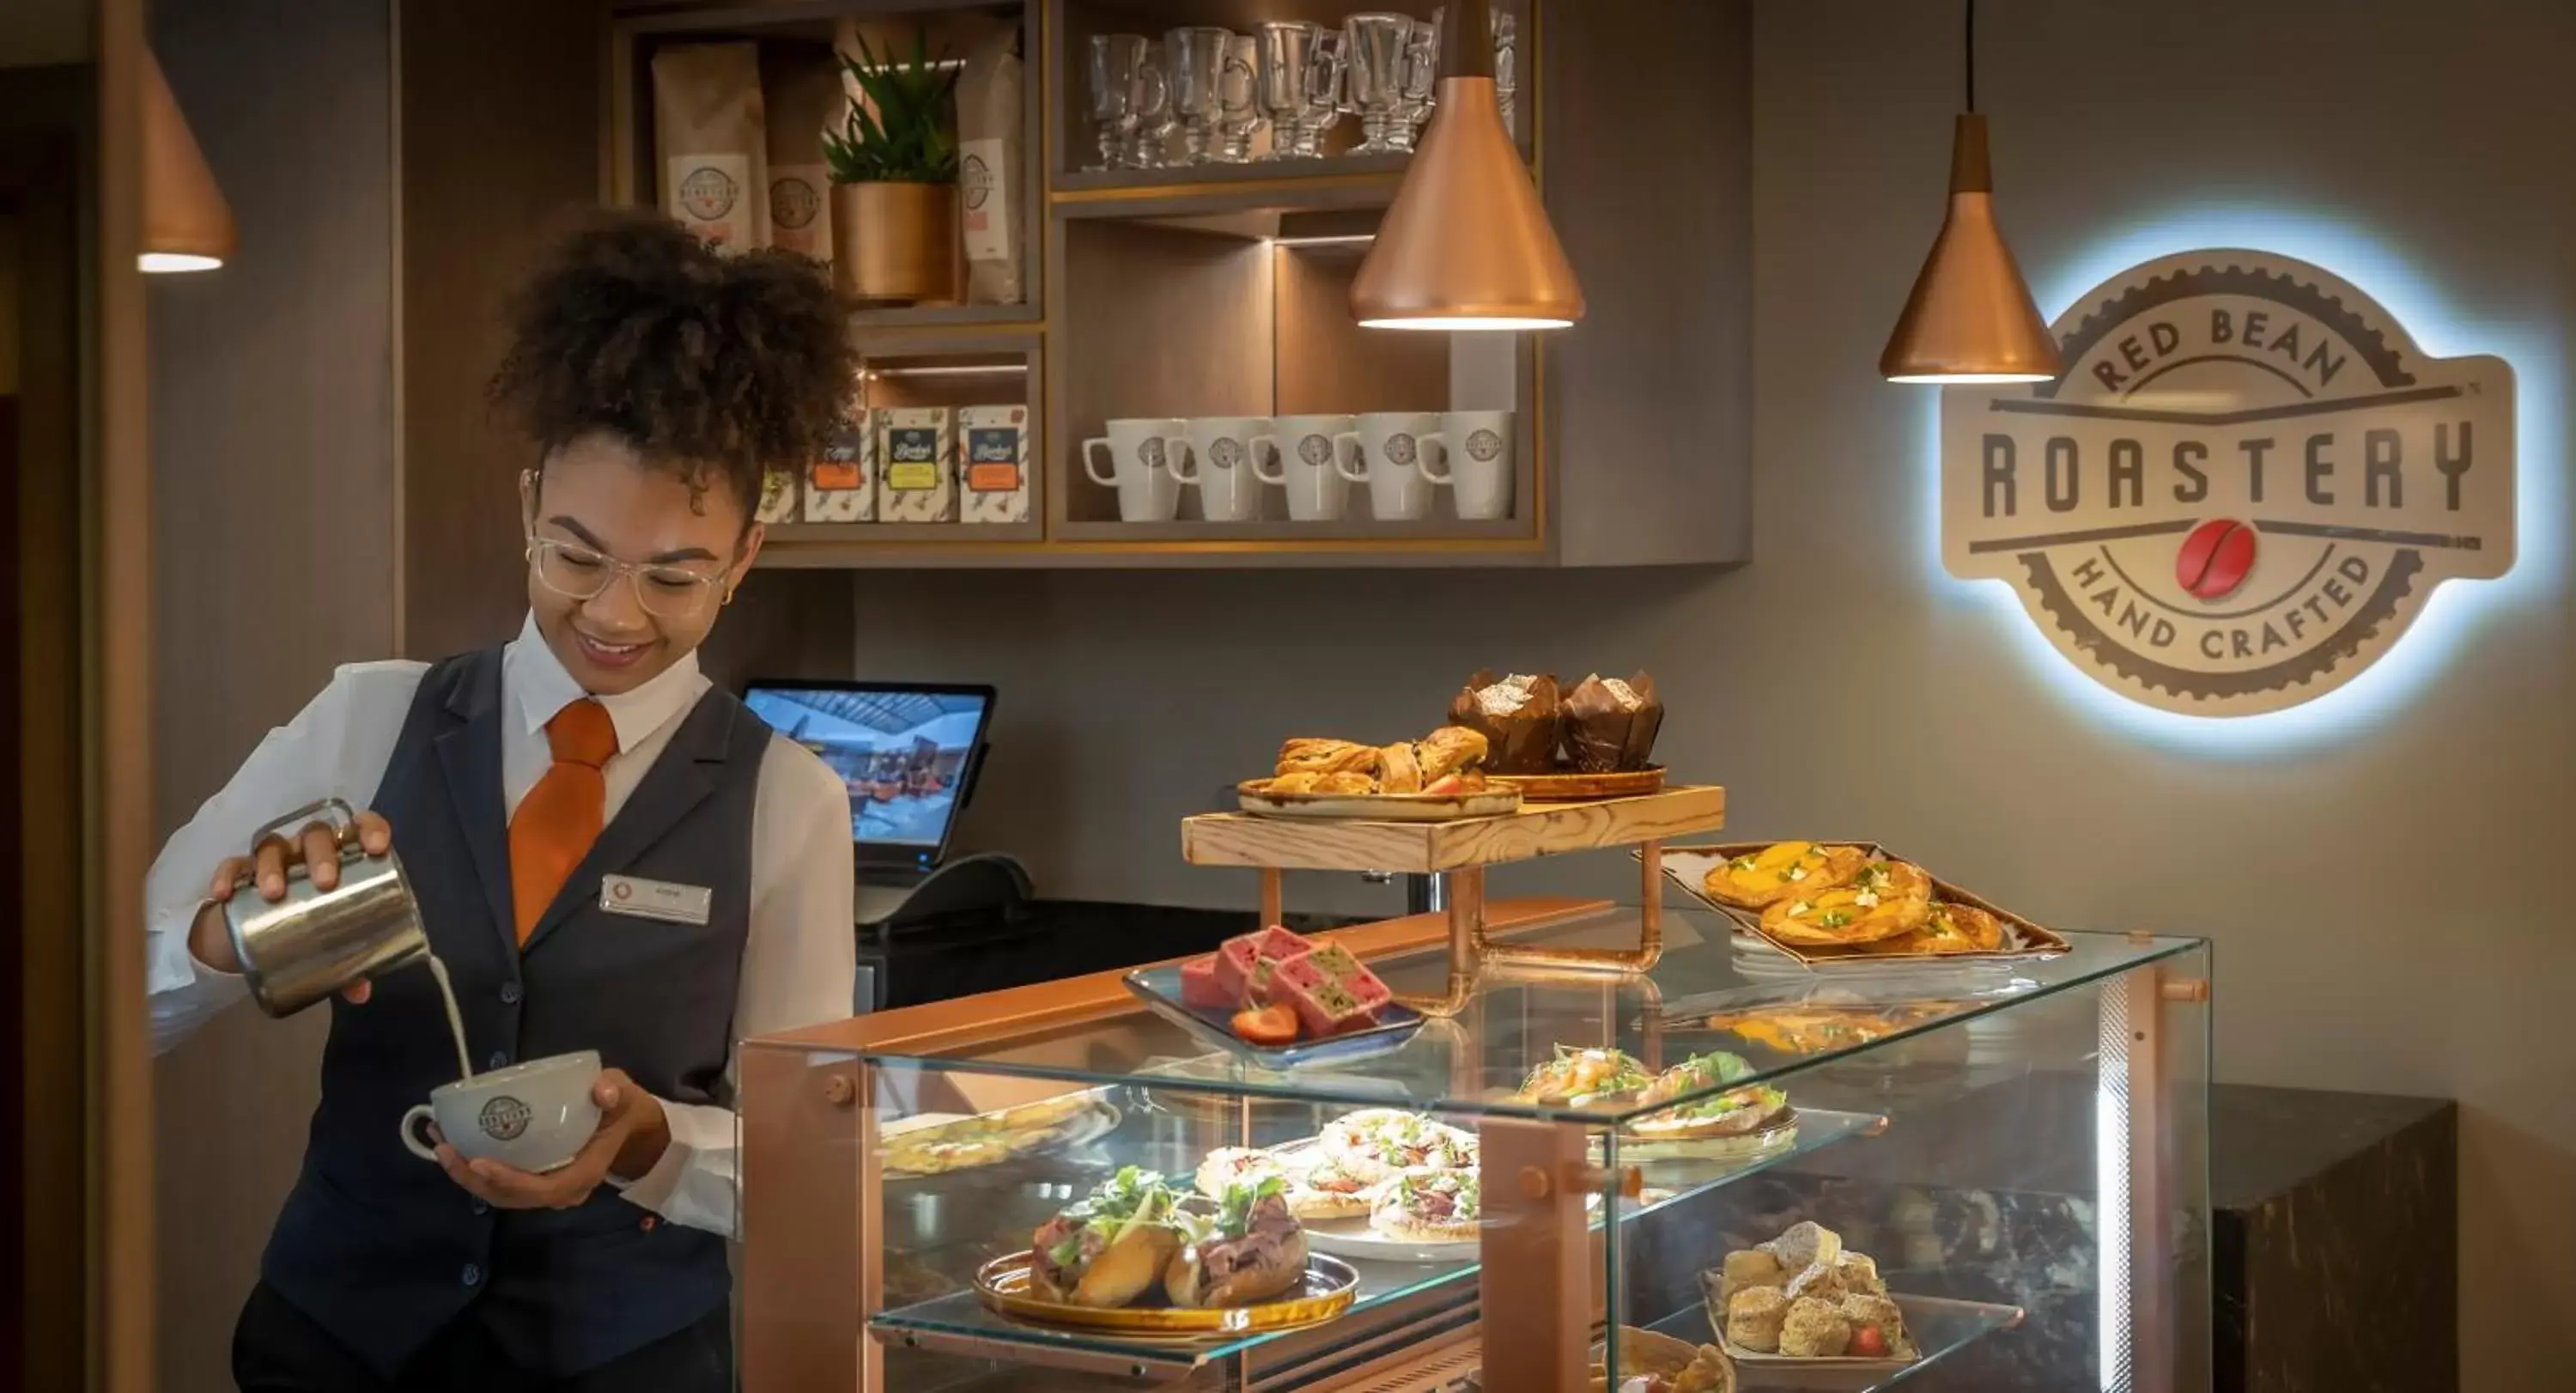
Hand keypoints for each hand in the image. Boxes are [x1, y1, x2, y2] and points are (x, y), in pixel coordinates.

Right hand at [186, 810, 392, 1001]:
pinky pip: (231, 866)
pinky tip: (224, 895)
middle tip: (326, 883)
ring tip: (274, 894)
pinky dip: (227, 876)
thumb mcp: (330, 945)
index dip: (370, 829)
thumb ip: (349, 965)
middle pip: (315, 836)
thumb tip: (361, 994)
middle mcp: (306, 851)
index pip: (358, 828)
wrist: (255, 934)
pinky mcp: (239, 875)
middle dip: (322, 855)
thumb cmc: (308, 925)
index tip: (377, 848)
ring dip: (273, 866)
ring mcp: (272, 860)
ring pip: (272, 846)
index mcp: (340, 858)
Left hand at [433, 1068, 671, 1210]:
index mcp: (584, 1173)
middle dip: (474, 1180)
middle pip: (512, 1197)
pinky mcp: (533, 1179)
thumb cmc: (622, 1110)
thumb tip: (601, 1092)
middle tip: (445, 1149)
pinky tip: (454, 1146)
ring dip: (467, 1177)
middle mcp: (562, 1190)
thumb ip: (614, 1091)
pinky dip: (474, 1171)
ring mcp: (546, 1188)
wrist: (628, 1126)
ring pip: (502, 1195)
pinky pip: (501, 1185)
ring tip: (440, 1146)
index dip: (510, 1181)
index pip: (544, 1188)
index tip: (479, 1162)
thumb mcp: (624, 1095)